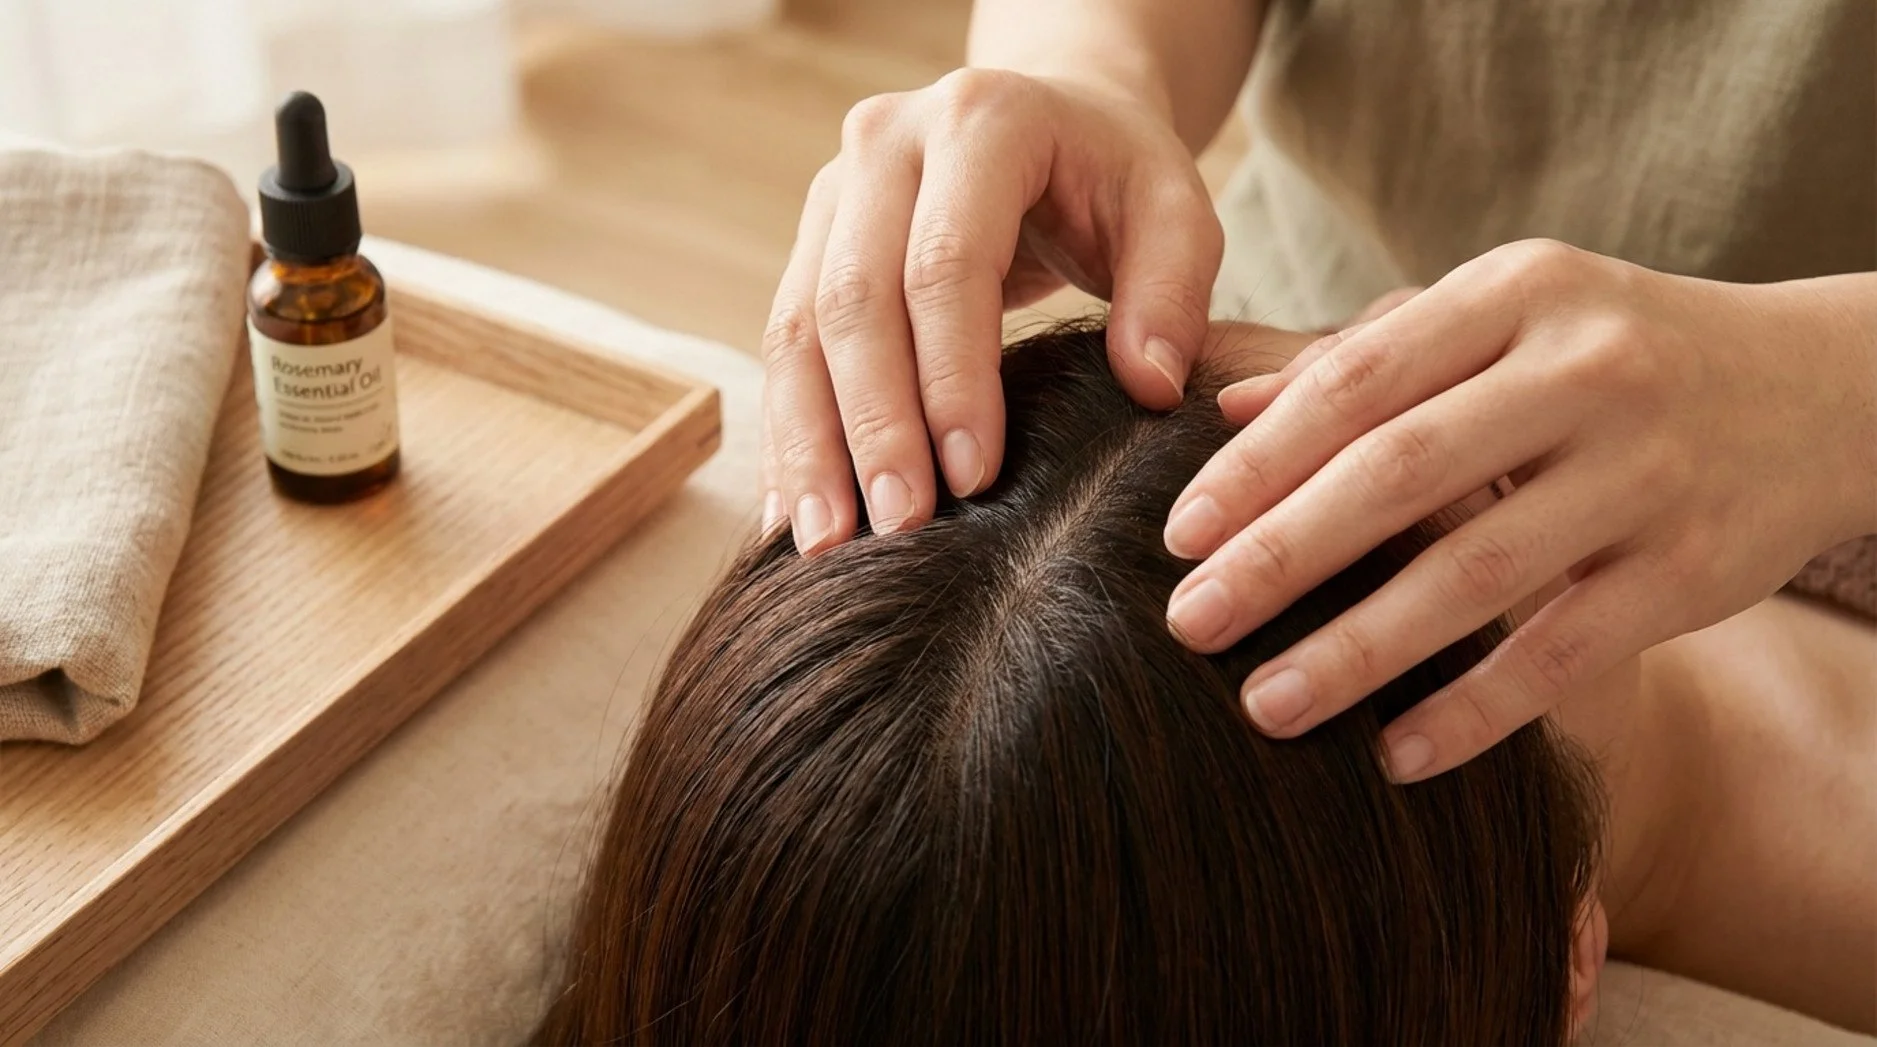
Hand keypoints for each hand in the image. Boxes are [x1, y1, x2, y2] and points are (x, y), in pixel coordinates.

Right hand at [762, 68, 1221, 552]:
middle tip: (898, 528)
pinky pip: (783, 345)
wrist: (1054, 118)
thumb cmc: (1118, 178)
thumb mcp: (1177, 212)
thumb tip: (1147, 387)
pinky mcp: (810, 242)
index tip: (974, 479)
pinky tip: (793, 515)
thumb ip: (1173, 292)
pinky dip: (788, 435)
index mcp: (982, 121)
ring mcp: (835, 191)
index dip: (954, 377)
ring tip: (824, 544)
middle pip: (856, 298)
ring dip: (807, 443)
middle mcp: (886, 143)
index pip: (948, 263)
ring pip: (798, 327)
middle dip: (873, 425)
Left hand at [1162, 240, 1875, 780]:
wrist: (1815, 388)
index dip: (1259, 464)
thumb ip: (1372, 356)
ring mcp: (1647, 471)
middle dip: (1282, 556)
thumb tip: (1226, 409)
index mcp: (1518, 293)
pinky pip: (1566, 652)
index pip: (1359, 383)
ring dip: (1359, 648)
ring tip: (1265, 703)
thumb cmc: (1614, 351)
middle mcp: (1586, 370)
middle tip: (1187, 622)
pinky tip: (1396, 754)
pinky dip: (1476, 709)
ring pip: (1478, 573)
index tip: (1175, 536)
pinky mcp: (1694, 568)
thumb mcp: (1505, 317)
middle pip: (1402, 473)